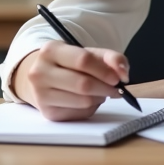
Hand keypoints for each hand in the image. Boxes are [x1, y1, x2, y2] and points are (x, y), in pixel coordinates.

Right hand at [12, 41, 129, 120]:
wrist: (44, 76)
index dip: (104, 71)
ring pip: (83, 101)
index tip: (117, 78)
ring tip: (100, 92)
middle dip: (105, 88)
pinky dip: (91, 108)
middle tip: (116, 89)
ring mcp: (41, 94)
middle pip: (83, 84)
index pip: (83, 60)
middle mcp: (40, 72)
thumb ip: (111, 58)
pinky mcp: (47, 113)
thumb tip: (123, 73)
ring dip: (99, 98)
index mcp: (51, 50)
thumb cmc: (71, 63)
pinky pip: (79, 114)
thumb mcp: (90, 53)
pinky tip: (88, 100)